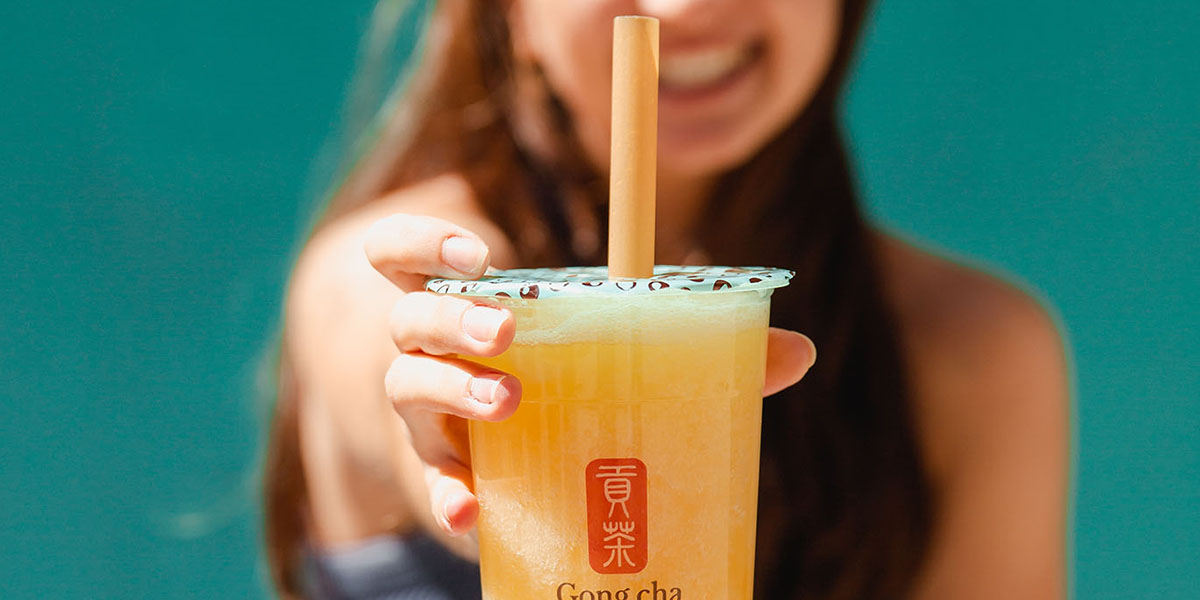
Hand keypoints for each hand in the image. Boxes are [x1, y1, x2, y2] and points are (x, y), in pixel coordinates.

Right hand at [366, 214, 817, 536]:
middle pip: (409, 321)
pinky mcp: (445, 479)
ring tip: (507, 400)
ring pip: (408, 389)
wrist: (518, 466)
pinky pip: (429, 487)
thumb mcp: (619, 354)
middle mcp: (433, 355)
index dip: (424, 243)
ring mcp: (430, 419)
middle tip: (508, 329)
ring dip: (452, 390)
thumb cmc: (570, 386)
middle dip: (455, 317)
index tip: (480, 254)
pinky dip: (447, 496)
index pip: (403, 257)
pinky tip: (475, 510)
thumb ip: (699, 346)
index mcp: (466, 306)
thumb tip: (799, 352)